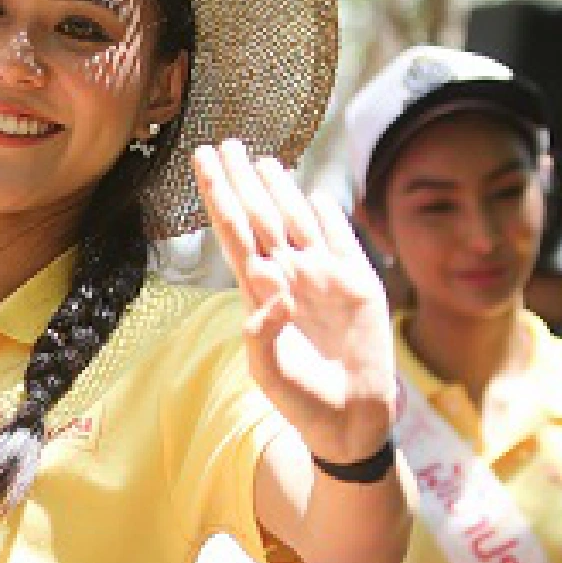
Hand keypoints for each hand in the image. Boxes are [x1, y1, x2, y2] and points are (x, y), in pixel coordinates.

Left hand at [194, 140, 396, 463]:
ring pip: (297, 221)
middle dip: (242, 181)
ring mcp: (323, 278)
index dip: (219, 194)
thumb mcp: (270, 373)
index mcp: (259, 293)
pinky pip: (340, 241)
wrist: (349, 419)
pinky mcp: (359, 286)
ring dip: (281, 190)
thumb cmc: (302, 401)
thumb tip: (266, 285)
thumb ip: (261, 334)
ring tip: (263, 161)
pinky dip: (329, 217)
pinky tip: (316, 195)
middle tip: (226, 143)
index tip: (202, 160)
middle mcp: (288, 278)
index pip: (234, 232)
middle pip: (260, 217)